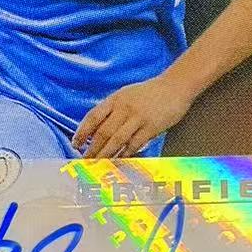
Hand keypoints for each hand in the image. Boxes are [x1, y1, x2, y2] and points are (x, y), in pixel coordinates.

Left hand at [73, 72, 193, 158]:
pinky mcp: (151, 127)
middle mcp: (124, 108)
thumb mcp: (126, 95)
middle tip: (85, 161)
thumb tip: (95, 130)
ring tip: (98, 165)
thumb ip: (112, 110)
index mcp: (115, 99)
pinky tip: (119, 161)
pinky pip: (134, 144)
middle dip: (92, 149)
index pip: (93, 116)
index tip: (75, 144)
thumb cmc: (150, 93)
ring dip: (105, 155)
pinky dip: (125, 154)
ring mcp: (138, 118)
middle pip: (103, 132)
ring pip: (117, 140)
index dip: (82, 132)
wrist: (175, 87)